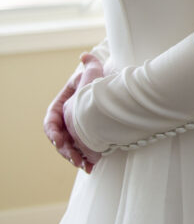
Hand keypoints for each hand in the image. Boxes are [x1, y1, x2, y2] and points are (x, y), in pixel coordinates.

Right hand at [44, 53, 103, 173]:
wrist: (113, 96)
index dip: (53, 130)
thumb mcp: (96, 73)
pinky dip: (84, 161)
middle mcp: (65, 120)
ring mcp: (74, 131)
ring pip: (68, 148)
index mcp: (61, 105)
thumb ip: (90, 63)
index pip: (51, 119)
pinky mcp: (84, 141)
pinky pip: (80, 154)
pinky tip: (91, 167)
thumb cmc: (101, 83)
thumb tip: (85, 55)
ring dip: (73, 158)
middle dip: (64, 149)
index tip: (58, 139)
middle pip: (58, 138)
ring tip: (83, 164)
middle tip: (74, 157)